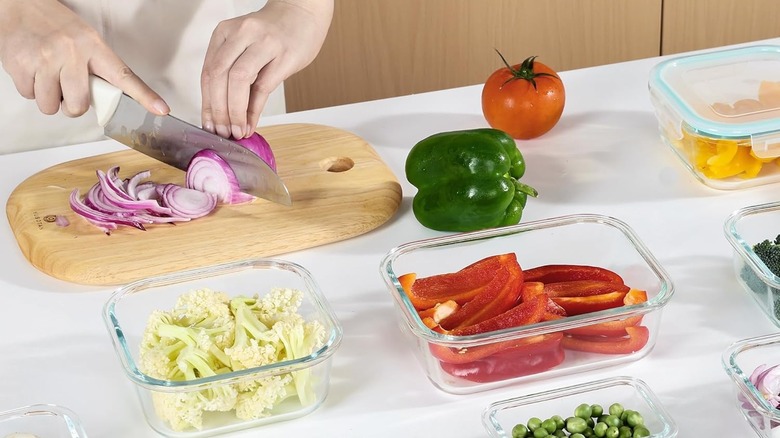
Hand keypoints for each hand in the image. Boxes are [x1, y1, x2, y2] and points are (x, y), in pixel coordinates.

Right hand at [0, 0, 168, 116]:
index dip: (145, 96)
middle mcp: (70, 52)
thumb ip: (97, 68)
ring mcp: (44, 59)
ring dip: (48, 97)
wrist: (19, 5)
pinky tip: (32, 69)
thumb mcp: (85, 40)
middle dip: (72, 106)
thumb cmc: (55, 25)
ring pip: (50, 105)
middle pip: (78, 105)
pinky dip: (30, 88)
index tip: (161, 110)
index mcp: (93, 46)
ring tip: (48, 75)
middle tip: (68, 89)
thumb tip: (107, 99)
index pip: (124, 76)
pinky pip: (29, 96)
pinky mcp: (20, 65)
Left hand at [200, 0, 333, 138]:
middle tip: (221, 132)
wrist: (303, 13)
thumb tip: (224, 113)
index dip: (207, 103)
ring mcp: (264, 43)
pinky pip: (263, 87)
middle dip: (218, 110)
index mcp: (226, 32)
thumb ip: (233, 74)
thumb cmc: (274, 33)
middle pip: (219, 76)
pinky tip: (251, 123)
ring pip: (238, 80)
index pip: (208, 72)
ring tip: (236, 130)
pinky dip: (254, 110)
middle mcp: (242, 34)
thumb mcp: (246, 47)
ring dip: (234, 111)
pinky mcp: (284, 55)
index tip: (208, 124)